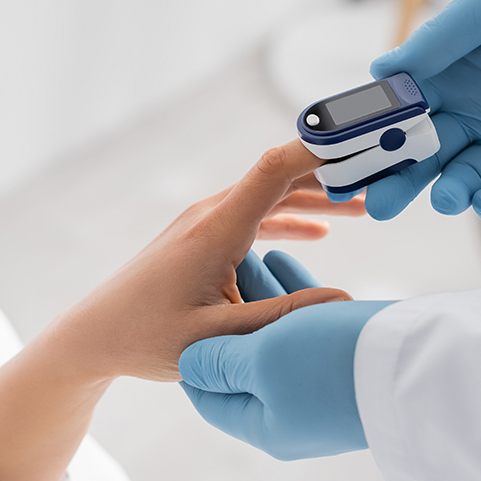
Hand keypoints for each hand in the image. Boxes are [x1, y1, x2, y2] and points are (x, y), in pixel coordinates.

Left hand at [0, 142, 363, 480]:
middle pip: (282, 172)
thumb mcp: (219, 337)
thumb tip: (341, 301)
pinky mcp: (202, 234)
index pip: (277, 167)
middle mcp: (212, 213)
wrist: (94, 335)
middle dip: (335, 168)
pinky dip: (291, 213)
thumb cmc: (148, 338)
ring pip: (271, 192)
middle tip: (386, 172)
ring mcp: (205, 221)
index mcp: (218, 228)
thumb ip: (281, 318)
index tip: (365, 142)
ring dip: (318, 194)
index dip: (323, 149)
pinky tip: (321, 227)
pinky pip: (255, 212)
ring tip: (368, 203)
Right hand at [355, 0, 480, 223]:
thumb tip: (382, 70)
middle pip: (418, 157)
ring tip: (446, 195)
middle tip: (374, 204)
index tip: (340, 154)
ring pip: (460, 179)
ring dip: (445, 192)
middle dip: (394, 181)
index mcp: (450, 75)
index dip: (367, 133)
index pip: (396, 110)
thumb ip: (439, 38)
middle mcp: (472, 113)